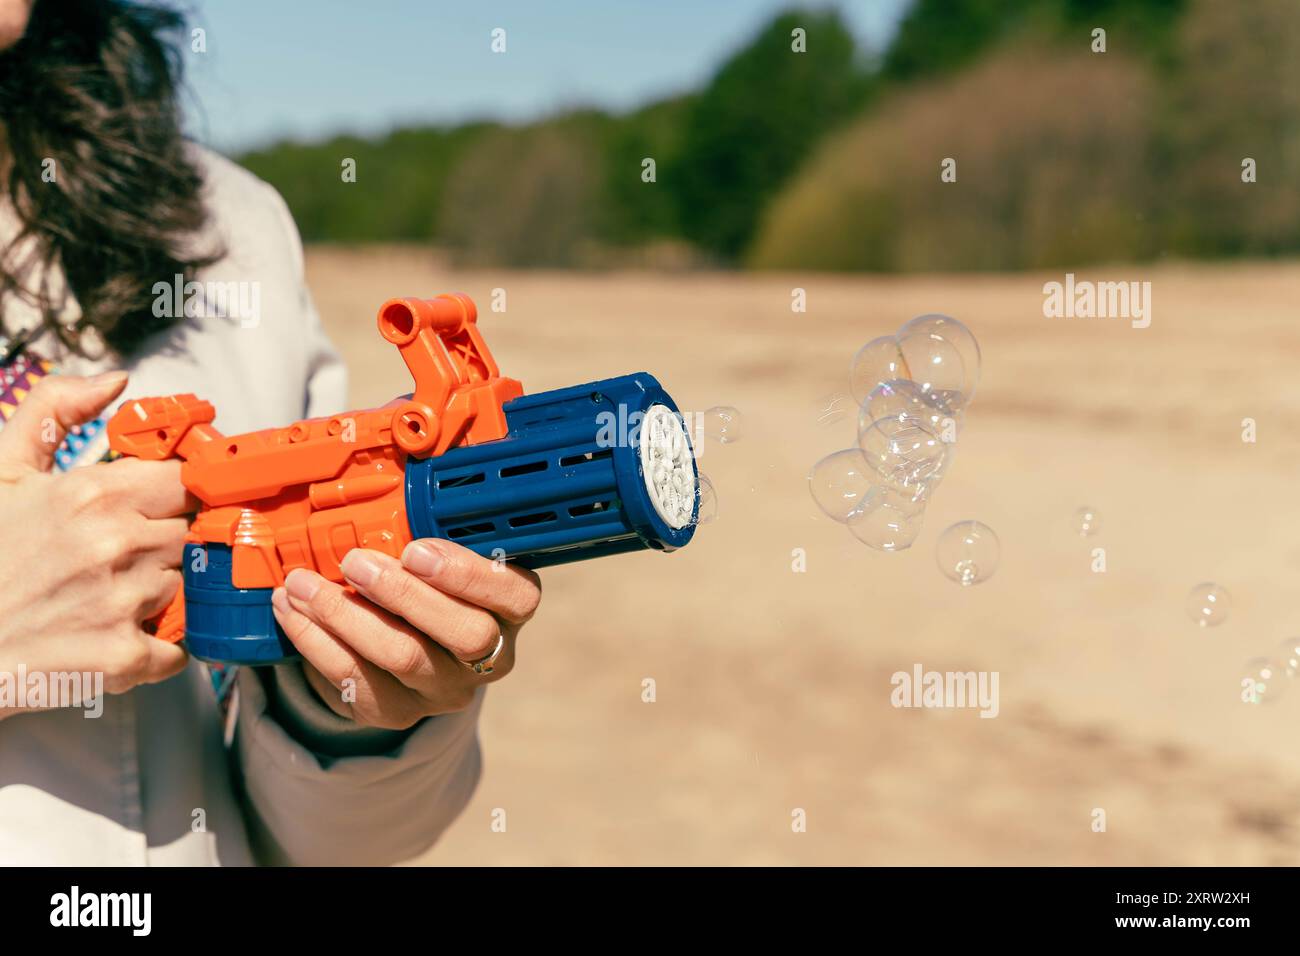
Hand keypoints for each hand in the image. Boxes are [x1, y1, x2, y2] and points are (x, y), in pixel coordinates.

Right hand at [0, 373, 192, 717]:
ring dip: (164, 593)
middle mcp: (116, 543)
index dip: (180, 495)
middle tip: (124, 559)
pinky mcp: (123, 657)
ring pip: (189, 587)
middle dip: (168, 544)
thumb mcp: (2, 470)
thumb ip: (55, 410)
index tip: (165, 507)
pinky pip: (180, 648)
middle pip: (193, 535)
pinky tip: (119, 636)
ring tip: (111, 597)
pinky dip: (161, 647)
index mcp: (93, 493)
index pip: (188, 482)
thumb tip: (115, 380)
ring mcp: (123, 602)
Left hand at [271, 539, 540, 728]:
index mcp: (510, 609)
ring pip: (403, 657)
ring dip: (345, 614)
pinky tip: (293, 612)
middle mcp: (490, 656)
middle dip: (402, 593)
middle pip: (465, 634)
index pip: (515, 596)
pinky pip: (357, 681)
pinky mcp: (399, 712)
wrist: (400, 642)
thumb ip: (431, 529)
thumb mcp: (441, 553)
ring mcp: (445, 689)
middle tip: (354, 562)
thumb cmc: (424, 581)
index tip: (416, 550)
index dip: (468, 574)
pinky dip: (316, 642)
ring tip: (304, 584)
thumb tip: (393, 486)